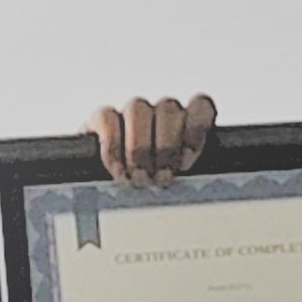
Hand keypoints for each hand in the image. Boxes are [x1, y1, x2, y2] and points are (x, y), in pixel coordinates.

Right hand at [84, 92, 216, 184]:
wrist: (106, 195)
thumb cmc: (152, 193)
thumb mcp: (180, 188)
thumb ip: (190, 175)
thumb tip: (193, 173)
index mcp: (186, 126)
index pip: (200, 106)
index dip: (195, 128)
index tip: (186, 161)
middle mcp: (160, 114)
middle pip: (168, 108)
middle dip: (165, 147)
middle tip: (160, 178)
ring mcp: (131, 114)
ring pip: (137, 109)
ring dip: (139, 148)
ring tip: (140, 179)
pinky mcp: (101, 119)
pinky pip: (107, 118)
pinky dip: (113, 147)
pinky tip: (119, 172)